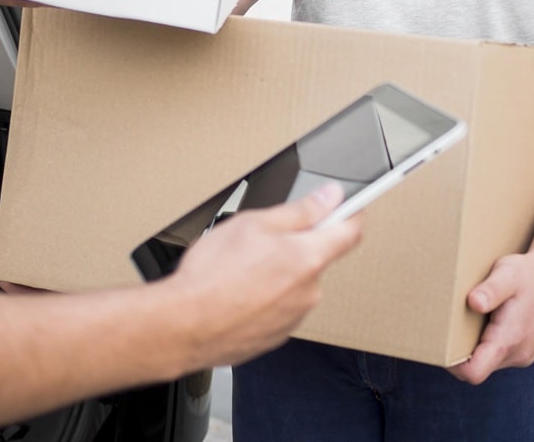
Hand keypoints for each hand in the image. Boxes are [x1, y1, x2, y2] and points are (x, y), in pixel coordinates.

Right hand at [165, 183, 361, 369]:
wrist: (183, 326)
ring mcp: (293, 318)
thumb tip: (330, 197)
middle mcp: (309, 292)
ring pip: (294, 284)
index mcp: (309, 258)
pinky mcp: (275, 337)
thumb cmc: (212, 274)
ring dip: (276, 274)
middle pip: (316, 258)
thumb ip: (300, 210)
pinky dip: (263, 298)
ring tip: (239, 271)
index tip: (343, 207)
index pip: (351, 232)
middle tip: (260, 240)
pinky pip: (278, 308)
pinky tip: (236, 293)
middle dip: (295, 246)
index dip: (350, 214)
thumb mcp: (254, 223)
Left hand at [448, 251, 533, 384]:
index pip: (474, 373)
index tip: (441, 345)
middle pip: (478, 369)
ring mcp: (523, 355)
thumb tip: (474, 302)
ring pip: (489, 363)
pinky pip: (499, 357)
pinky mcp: (525, 351)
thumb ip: (490, 290)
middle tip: (449, 328)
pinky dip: (488, 345)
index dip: (453, 365)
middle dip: (461, 354)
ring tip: (469, 322)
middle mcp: (518, 354)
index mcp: (509, 340)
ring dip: (475, 349)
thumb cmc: (527, 273)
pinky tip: (487, 322)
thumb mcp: (507, 273)